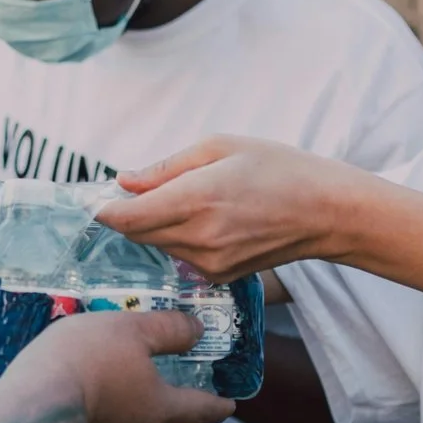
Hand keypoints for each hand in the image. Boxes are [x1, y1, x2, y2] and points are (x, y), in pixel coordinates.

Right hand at [0, 309, 233, 422]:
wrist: (30, 413)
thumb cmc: (87, 364)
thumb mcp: (129, 331)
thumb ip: (166, 331)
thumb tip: (198, 330)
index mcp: (158, 408)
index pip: (197, 408)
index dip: (214, 405)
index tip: (229, 407)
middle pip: (150, 419)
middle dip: (144, 404)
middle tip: (130, 382)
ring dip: (106, 413)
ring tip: (83, 389)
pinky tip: (58, 407)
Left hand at [99, 135, 371, 278]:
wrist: (326, 212)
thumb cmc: (279, 169)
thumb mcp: (221, 147)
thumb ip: (166, 167)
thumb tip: (124, 181)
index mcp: (196, 199)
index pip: (126, 217)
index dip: (104, 209)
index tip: (96, 199)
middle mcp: (198, 237)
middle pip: (137, 233)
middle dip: (130, 213)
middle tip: (139, 190)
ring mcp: (209, 262)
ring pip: (158, 245)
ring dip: (156, 225)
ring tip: (190, 198)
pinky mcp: (219, 276)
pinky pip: (181, 256)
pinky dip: (180, 238)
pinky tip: (208, 219)